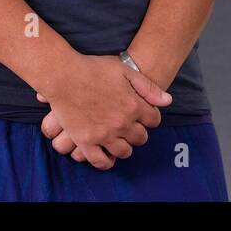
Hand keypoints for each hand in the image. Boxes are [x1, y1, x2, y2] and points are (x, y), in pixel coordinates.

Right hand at [33, 53, 172, 168]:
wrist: (63, 75)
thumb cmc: (92, 68)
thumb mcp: (124, 70)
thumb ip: (147, 87)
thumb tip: (167, 101)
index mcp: (133, 105)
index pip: (154, 120)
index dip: (150, 117)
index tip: (143, 115)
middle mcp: (121, 123)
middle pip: (140, 137)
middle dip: (138, 132)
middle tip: (130, 126)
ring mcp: (104, 134)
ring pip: (124, 151)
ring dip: (125, 147)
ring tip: (120, 140)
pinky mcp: (86, 141)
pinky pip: (100, 161)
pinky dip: (107, 162)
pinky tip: (107, 156)